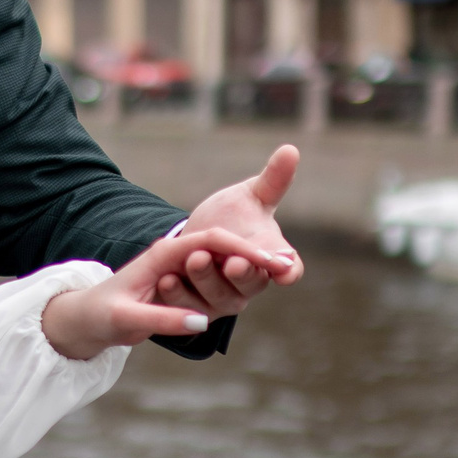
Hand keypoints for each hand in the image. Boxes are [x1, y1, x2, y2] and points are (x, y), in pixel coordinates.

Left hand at [42, 228, 298, 361]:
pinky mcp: (183, 286)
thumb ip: (163, 319)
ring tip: (267, 272)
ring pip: (218, 263)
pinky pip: (211, 281)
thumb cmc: (100, 316)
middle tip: (278, 267)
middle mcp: (174, 256)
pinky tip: (247, 286)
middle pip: (221, 247)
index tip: (273, 264)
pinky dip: (228, 283)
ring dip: (239, 268)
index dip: (244, 251)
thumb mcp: (125, 320)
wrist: (85, 319)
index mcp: (162, 253)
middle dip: (249, 255)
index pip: (211, 243)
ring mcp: (180, 269)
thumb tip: (202, 322)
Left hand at [162, 145, 303, 319]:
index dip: (288, 269)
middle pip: (253, 283)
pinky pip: (189, 305)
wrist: (195, 237)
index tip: (285, 267)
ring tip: (194, 257)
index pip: (289, 268)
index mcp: (270, 256)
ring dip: (206, 278)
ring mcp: (226, 297)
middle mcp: (251, 281)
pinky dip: (178, 294)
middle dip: (243, 273)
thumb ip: (272, 180)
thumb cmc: (232, 217)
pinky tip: (166, 277)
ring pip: (220, 295)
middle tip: (234, 261)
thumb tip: (290, 149)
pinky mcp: (199, 308)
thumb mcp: (250, 196)